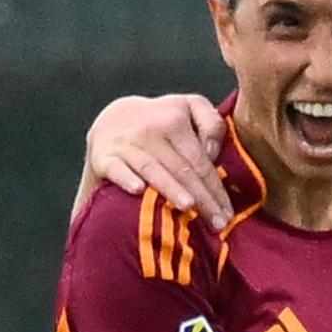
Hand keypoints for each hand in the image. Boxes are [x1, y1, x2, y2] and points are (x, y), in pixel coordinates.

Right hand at [88, 93, 229, 231]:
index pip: (200, 160)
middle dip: (202, 198)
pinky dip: (126, 178)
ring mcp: (126, 143)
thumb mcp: (188, 108)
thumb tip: (213, 154)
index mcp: (175, 118)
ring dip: (171, 188)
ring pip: (153, 169)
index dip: (216, 188)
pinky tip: (138, 190)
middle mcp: (150, 129)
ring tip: (189, 207)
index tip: (228, 214)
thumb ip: (211, 123)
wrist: (113, 119)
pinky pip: (116, 168)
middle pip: (182, 168)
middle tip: (218, 223)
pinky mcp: (103, 156)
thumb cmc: (161, 120)